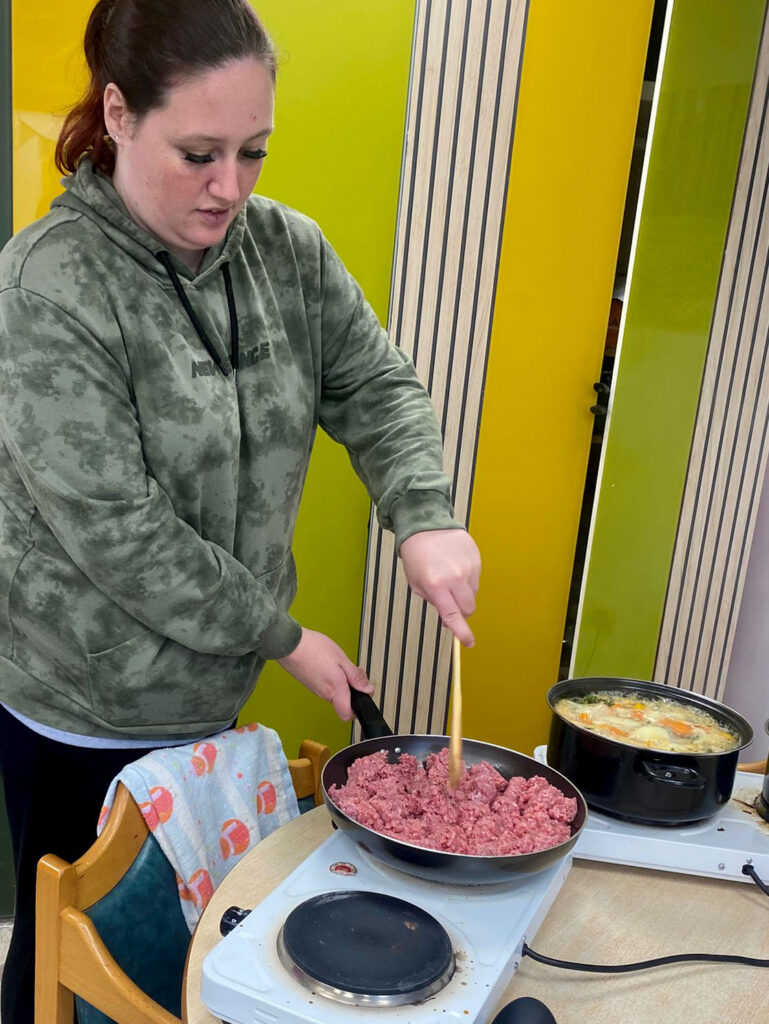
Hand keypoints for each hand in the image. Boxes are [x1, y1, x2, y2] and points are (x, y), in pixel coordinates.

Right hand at [276, 628, 373, 719]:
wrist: (287, 643)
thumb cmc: (312, 648)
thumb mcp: (341, 659)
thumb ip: (355, 676)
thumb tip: (367, 689)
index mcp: (334, 690)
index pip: (348, 715)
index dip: (358, 708)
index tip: (363, 693)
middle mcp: (323, 693)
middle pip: (342, 701)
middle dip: (352, 689)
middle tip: (353, 673)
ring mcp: (314, 689)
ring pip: (333, 693)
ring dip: (341, 682)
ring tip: (340, 664)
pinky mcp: (308, 683)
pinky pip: (324, 686)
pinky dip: (330, 678)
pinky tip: (329, 663)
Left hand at [399, 529, 480, 645]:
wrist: (426, 525)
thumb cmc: (416, 555)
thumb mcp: (416, 583)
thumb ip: (433, 601)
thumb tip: (448, 616)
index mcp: (436, 585)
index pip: (453, 615)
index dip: (462, 632)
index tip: (469, 642)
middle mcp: (455, 577)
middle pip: (468, 608)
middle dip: (461, 611)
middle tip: (449, 602)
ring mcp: (468, 568)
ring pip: (473, 594)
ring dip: (463, 594)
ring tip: (448, 577)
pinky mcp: (476, 559)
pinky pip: (475, 579)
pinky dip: (466, 579)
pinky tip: (454, 567)